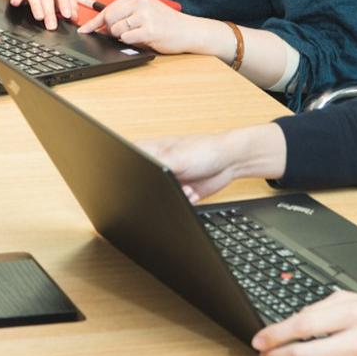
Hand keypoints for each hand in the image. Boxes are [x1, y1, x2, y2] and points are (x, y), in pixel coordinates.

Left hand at [77, 0, 202, 53]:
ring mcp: (145, 15)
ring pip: (117, 30)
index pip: (108, 8)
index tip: (84, 29)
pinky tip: (144, 38)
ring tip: (138, 34)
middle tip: (124, 33)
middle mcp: (140, 1)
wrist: (189, 30)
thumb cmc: (166, 23)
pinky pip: (127, 39)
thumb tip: (100, 25)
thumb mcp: (144, 11)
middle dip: (112, 30)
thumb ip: (124, 14)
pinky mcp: (149, 29)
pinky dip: (132, 42)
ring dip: (123, 37)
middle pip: (109, 19)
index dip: (94, 22)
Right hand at [139, 123, 286, 200]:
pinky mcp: (176, 194)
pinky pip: (172, 206)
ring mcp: (165, 181)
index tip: (145, 182)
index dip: (128, 177)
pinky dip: (181, 204)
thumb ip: (155, 168)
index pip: (126, 164)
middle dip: (156, 190)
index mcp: (147, 151)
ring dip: (171, 198)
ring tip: (186, 187)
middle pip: (141, 185)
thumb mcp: (176, 158)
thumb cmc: (205, 149)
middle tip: (174, 185)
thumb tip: (138, 179)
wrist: (230, 163)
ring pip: (157, 198)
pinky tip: (191, 191)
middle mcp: (153, 166)